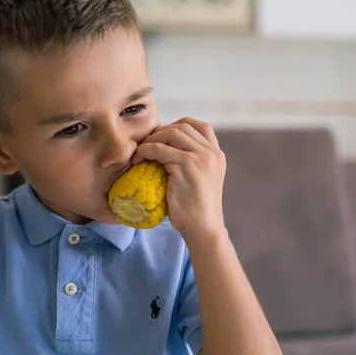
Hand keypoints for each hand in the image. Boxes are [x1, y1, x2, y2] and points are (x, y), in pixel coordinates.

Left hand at [132, 117, 225, 239]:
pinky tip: (138, 160)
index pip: (201, 125)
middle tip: (146, 144)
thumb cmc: (196, 211)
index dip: (179, 125)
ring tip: (140, 152)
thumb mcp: (199, 180)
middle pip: (184, 125)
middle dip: (162, 131)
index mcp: (217, 155)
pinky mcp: (188, 165)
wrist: (203, 229)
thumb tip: (166, 153)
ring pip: (171, 133)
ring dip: (152, 139)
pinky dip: (145, 150)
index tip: (162, 136)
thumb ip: (191, 164)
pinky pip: (160, 149)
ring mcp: (201, 157)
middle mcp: (212, 152)